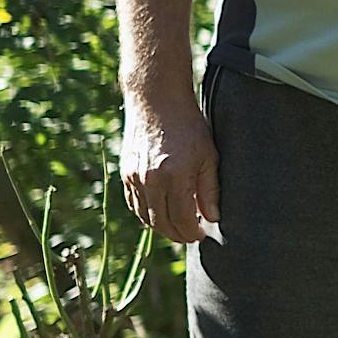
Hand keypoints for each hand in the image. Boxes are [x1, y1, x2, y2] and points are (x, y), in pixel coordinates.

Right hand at [121, 88, 219, 244]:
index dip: (192, 232)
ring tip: (179, 226)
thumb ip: (210, 189)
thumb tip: (212, 218)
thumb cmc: (189, 126)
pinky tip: (162, 212)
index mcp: (175, 175)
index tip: (202, 235)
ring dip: (162, 227)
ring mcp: (134, 177)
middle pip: (161, 222)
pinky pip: (134, 203)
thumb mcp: (209, 155)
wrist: (156, 101)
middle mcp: (151, 180)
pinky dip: (147, 214)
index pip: (182, 219)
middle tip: (192, 235)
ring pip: (145, 216)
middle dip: (177, 234)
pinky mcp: (125, 173)